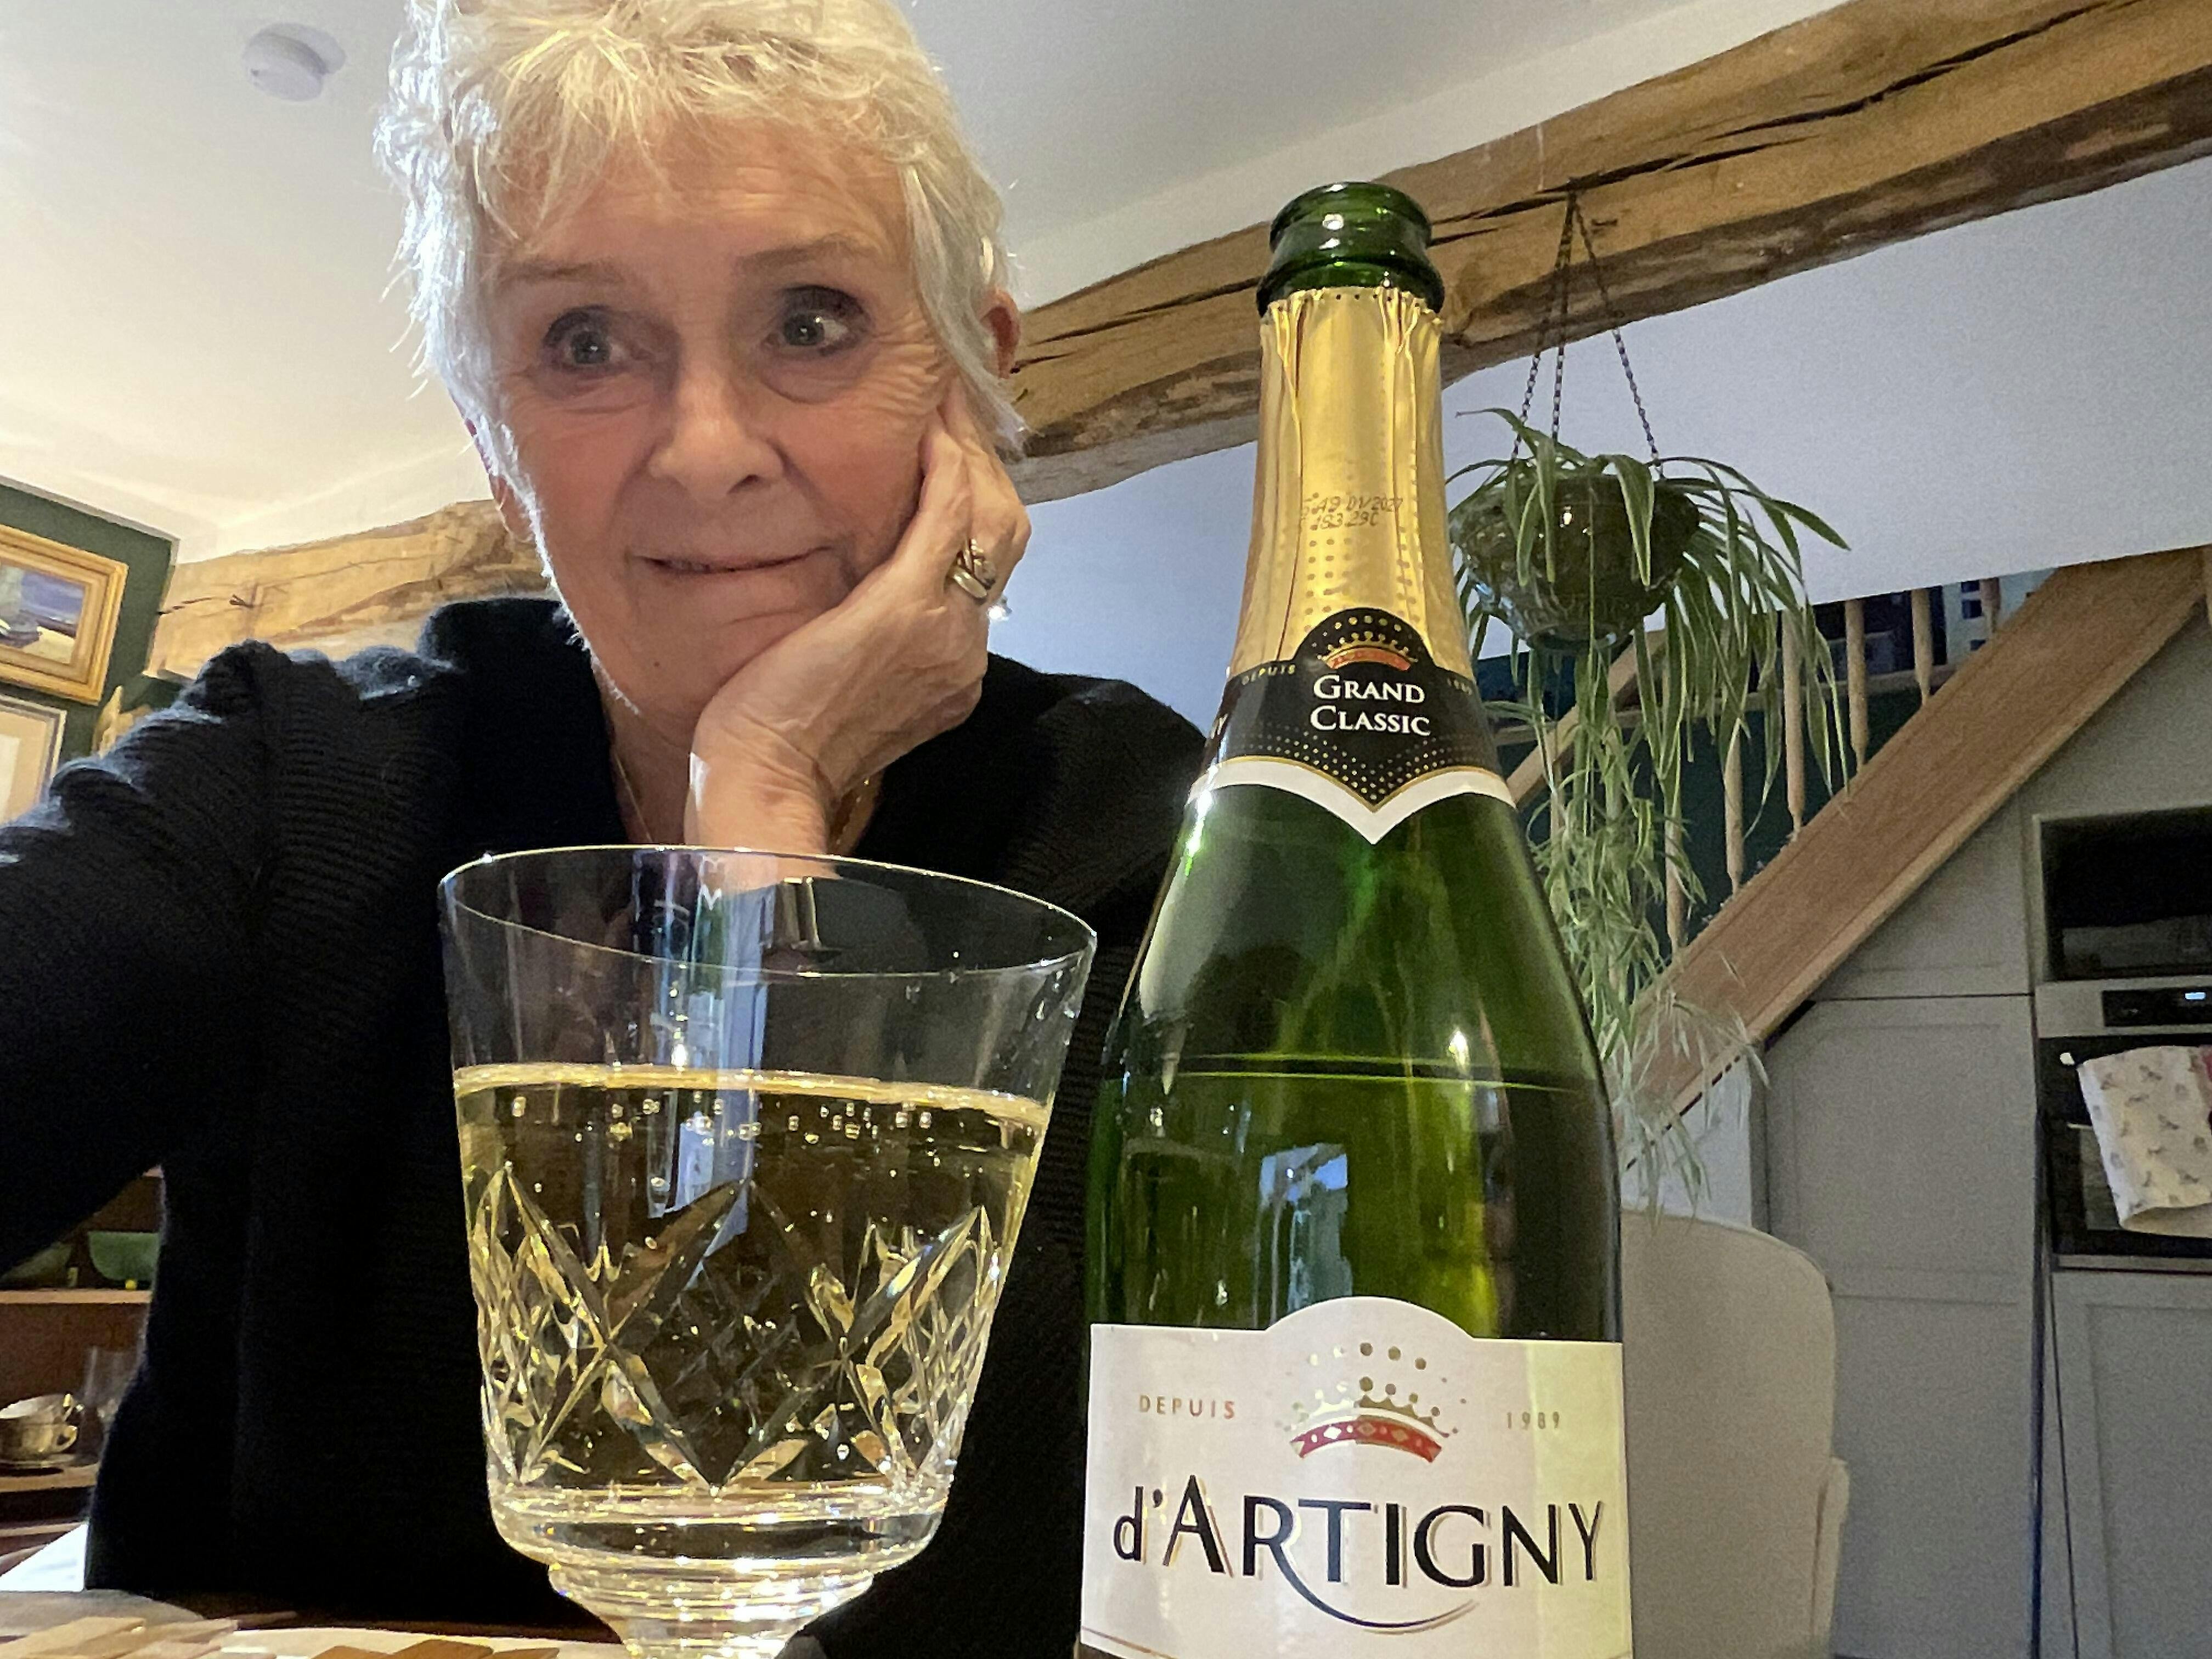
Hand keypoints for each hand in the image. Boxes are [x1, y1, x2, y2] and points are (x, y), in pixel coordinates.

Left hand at [685, 388, 1028, 850]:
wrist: (765, 782)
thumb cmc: (778, 742)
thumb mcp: (841, 685)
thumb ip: (866, 644)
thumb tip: (849, 603)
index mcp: (952, 668)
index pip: (986, 566)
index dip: (976, 498)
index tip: (948, 450)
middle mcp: (964, 647)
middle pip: (1005, 534)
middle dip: (985, 463)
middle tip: (951, 408)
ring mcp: (945, 628)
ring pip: (990, 516)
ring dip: (971, 449)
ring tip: (943, 401)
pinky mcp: (905, 607)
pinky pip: (949, 515)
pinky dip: (948, 463)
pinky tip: (932, 424)